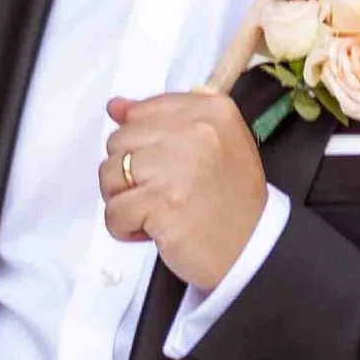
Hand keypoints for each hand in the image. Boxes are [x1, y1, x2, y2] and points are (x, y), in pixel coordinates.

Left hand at [98, 90, 264, 292]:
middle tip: (164, 193)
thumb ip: (162, 121)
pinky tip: (153, 229)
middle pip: (120, 141)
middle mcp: (196, 131)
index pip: (142, 111)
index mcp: (212, 110)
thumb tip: (116, 107)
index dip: (141, 146)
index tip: (161, 166)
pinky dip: (125, 227)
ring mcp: (177, 165)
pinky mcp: (160, 202)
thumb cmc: (231, 203)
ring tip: (158, 211)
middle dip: (130, 173)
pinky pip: (113, 210)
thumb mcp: (212, 146)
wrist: (250, 251)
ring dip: (125, 199)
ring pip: (110, 172)